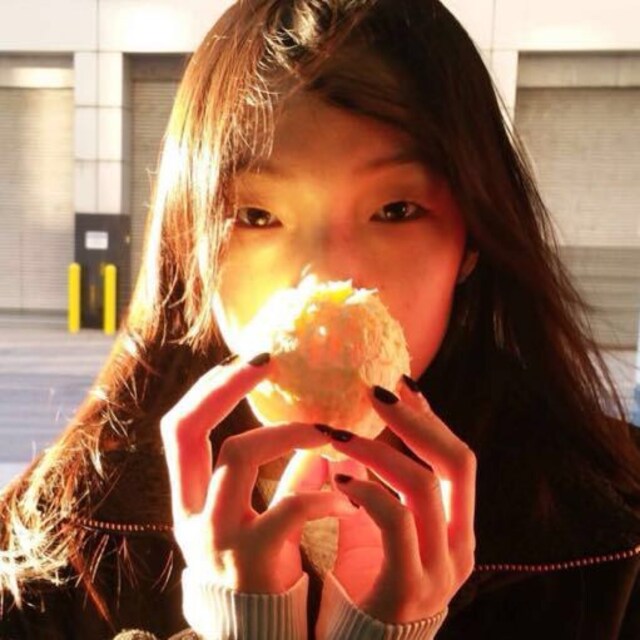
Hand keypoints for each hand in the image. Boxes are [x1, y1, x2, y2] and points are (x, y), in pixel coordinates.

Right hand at [159, 355, 355, 593]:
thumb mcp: (265, 514)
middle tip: (265, 360)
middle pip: (188, 430)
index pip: (179, 429)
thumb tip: (321, 429)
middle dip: (223, 387)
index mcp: (190, 501)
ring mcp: (216, 537)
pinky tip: (350, 494)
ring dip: (288, 432)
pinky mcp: (253, 560)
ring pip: (238, 455)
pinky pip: (290, 506)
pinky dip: (324, 491)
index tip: (242, 359)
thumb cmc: (268, 568)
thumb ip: (287, 471)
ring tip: (327, 430)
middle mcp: (191, 515)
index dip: (206, 390)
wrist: (263, 637)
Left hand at [327, 381, 475, 622]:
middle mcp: (459, 548)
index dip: (432, 419)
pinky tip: (338, 477)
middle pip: (457, 463)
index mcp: (457, 529)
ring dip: (378, 450)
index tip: (402, 384)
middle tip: (375, 392)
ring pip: (422, 485)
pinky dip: (367, 490)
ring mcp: (439, 571)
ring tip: (338, 434)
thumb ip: (375, 478)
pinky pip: (395, 521)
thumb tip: (355, 423)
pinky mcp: (407, 589)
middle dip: (415, 421)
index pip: (458, 459)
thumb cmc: (362, 583)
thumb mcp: (375, 522)